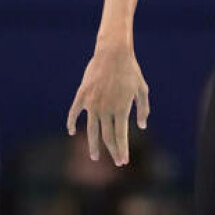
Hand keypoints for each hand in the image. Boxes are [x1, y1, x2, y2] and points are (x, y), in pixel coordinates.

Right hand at [66, 41, 149, 166]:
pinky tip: (71, 131)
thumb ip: (143, 109)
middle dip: (112, 151)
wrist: (113, 53)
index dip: (122, 150)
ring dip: (93, 145)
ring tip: (95, 156)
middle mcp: (106, 109)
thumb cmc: (131, 70)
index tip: (123, 161)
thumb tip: (141, 126)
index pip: (120, 136)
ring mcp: (92, 103)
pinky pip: (74, 112)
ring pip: (91, 130)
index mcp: (121, 109)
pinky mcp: (82, 95)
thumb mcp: (142, 89)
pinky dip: (71, 122)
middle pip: (107, 136)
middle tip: (115, 161)